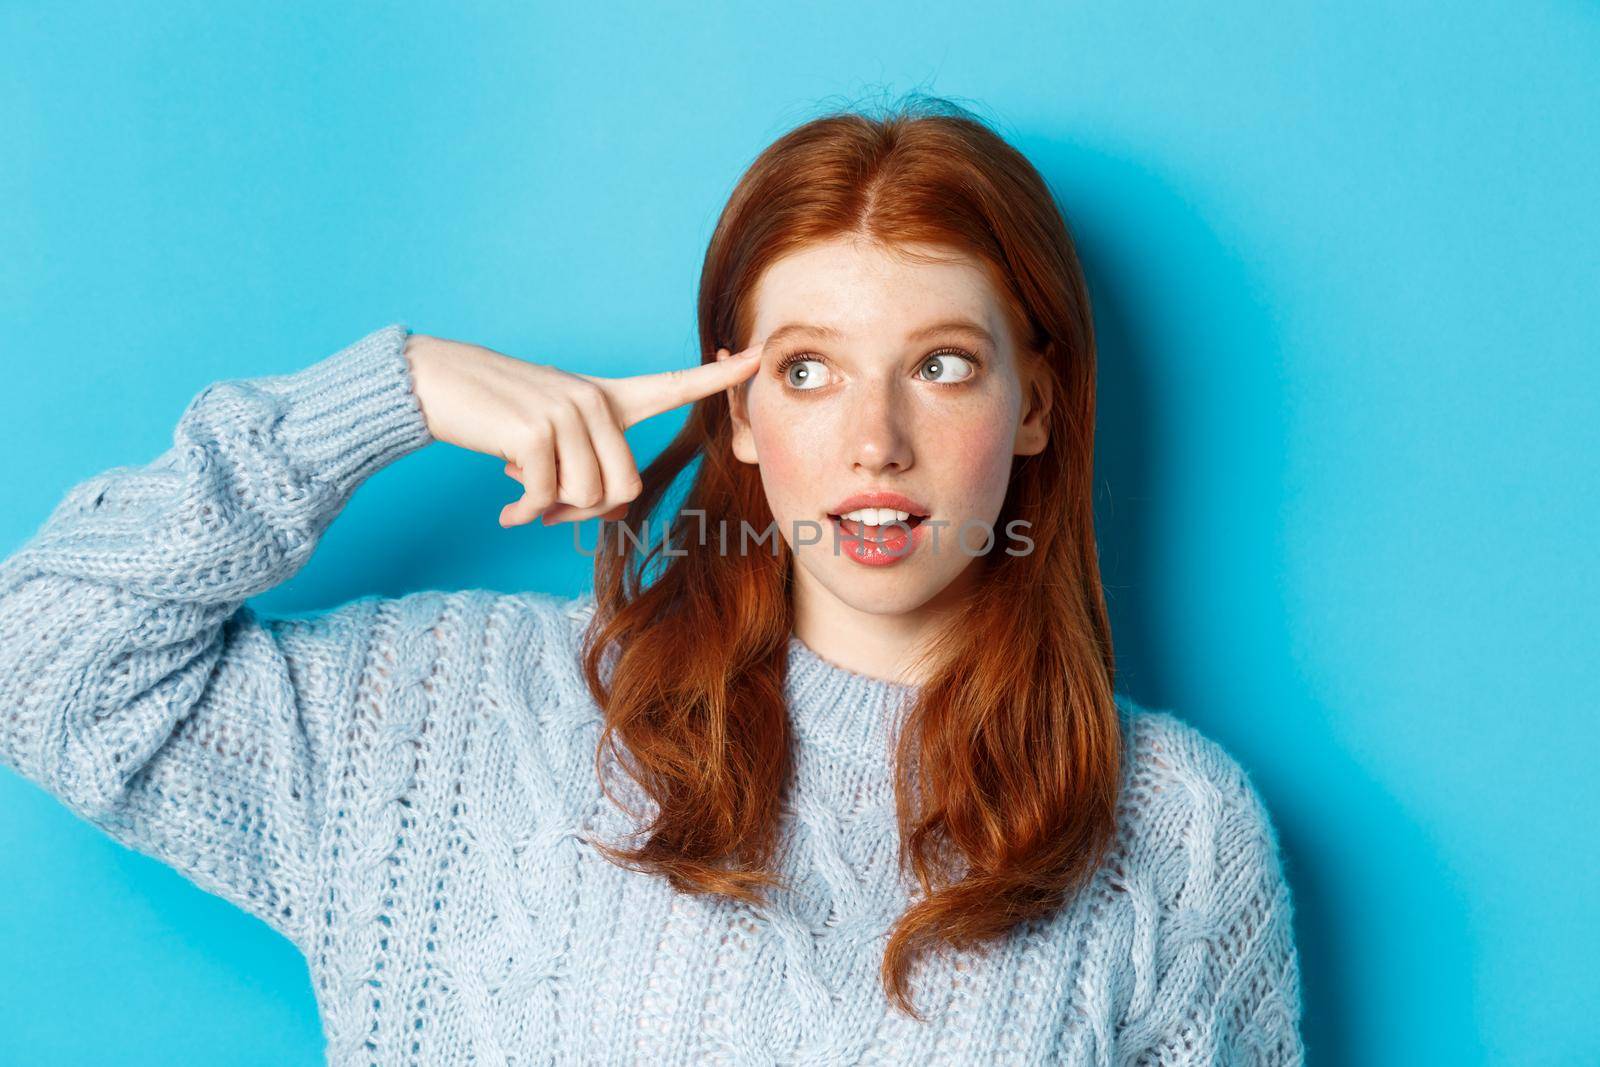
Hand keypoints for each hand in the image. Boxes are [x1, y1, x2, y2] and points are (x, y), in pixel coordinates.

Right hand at [402, 333, 762, 526]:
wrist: (433, 383)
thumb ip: (591, 469)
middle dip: (586, 513)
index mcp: (606, 397)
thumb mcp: (551, 443)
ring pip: (589, 496)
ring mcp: (566, 411)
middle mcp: (594, 399)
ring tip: (522, 500)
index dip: (717, 378)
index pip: (673, 384)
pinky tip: (506, 508)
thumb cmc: (496, 417)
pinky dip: (526, 513)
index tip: (759, 355)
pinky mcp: (534, 429)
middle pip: (625, 486)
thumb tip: (618, 510)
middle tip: (548, 511)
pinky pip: (548, 496)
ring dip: (552, 513)